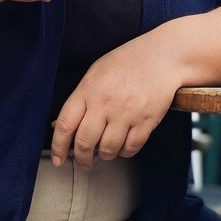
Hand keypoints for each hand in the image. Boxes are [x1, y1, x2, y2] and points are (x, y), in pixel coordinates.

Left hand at [51, 31, 178, 168]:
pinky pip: (131, 148)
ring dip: (105, 156)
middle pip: (85, 143)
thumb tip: (60, 127)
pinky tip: (123, 145)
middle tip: (84, 163)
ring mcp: (126, 113)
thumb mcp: (95, 74)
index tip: (57, 159)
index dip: (58, 147)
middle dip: (82, 159)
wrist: (162, 57)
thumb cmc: (125, 64)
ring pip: (108, 149)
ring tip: (106, 151)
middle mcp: (105, 103)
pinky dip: (125, 152)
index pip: (65, 125)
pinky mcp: (146, 121)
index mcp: (88, 90)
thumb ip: (79, 100)